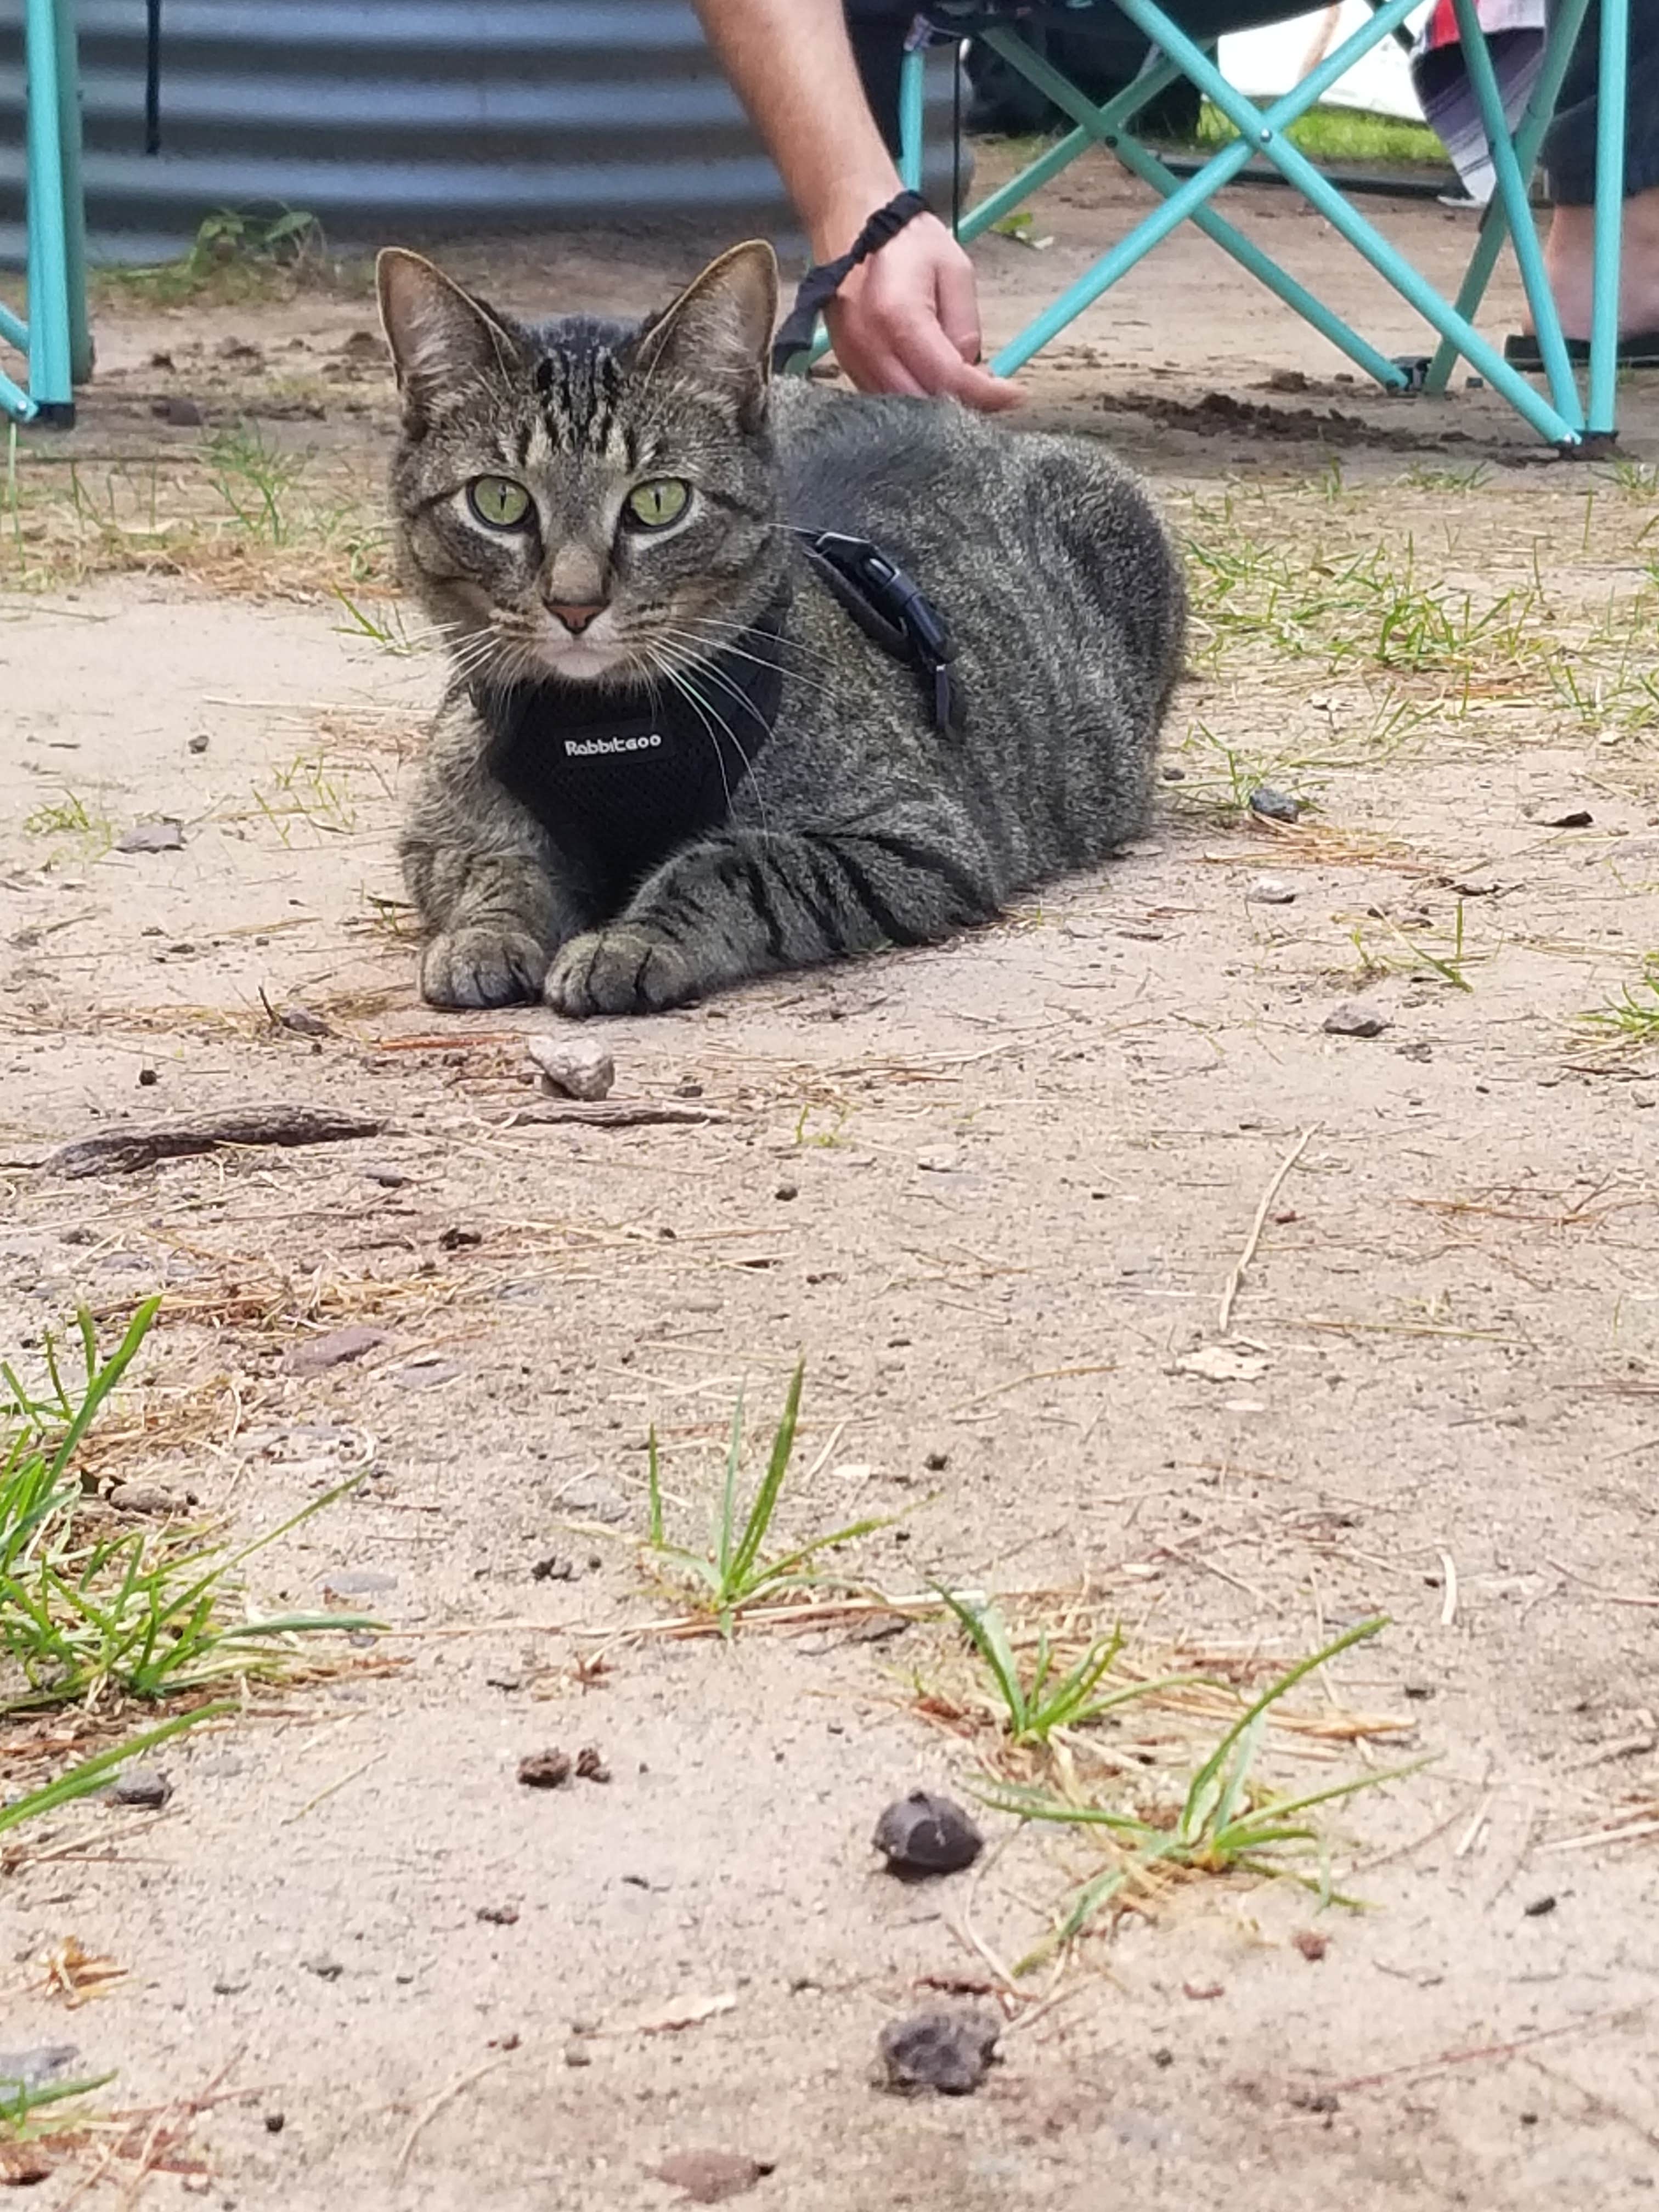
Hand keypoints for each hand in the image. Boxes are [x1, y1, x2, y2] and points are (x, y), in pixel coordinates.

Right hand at [822, 212, 1022, 411]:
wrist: (853, 224)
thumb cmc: (905, 241)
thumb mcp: (955, 271)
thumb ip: (966, 326)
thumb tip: (972, 371)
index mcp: (899, 318)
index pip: (949, 378)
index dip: (986, 395)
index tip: (1014, 395)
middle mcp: (870, 348)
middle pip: (924, 404)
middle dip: (963, 405)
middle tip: (992, 394)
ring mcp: (853, 360)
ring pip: (904, 409)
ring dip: (939, 407)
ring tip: (966, 387)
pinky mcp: (848, 366)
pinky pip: (887, 398)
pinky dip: (915, 398)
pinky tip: (935, 381)